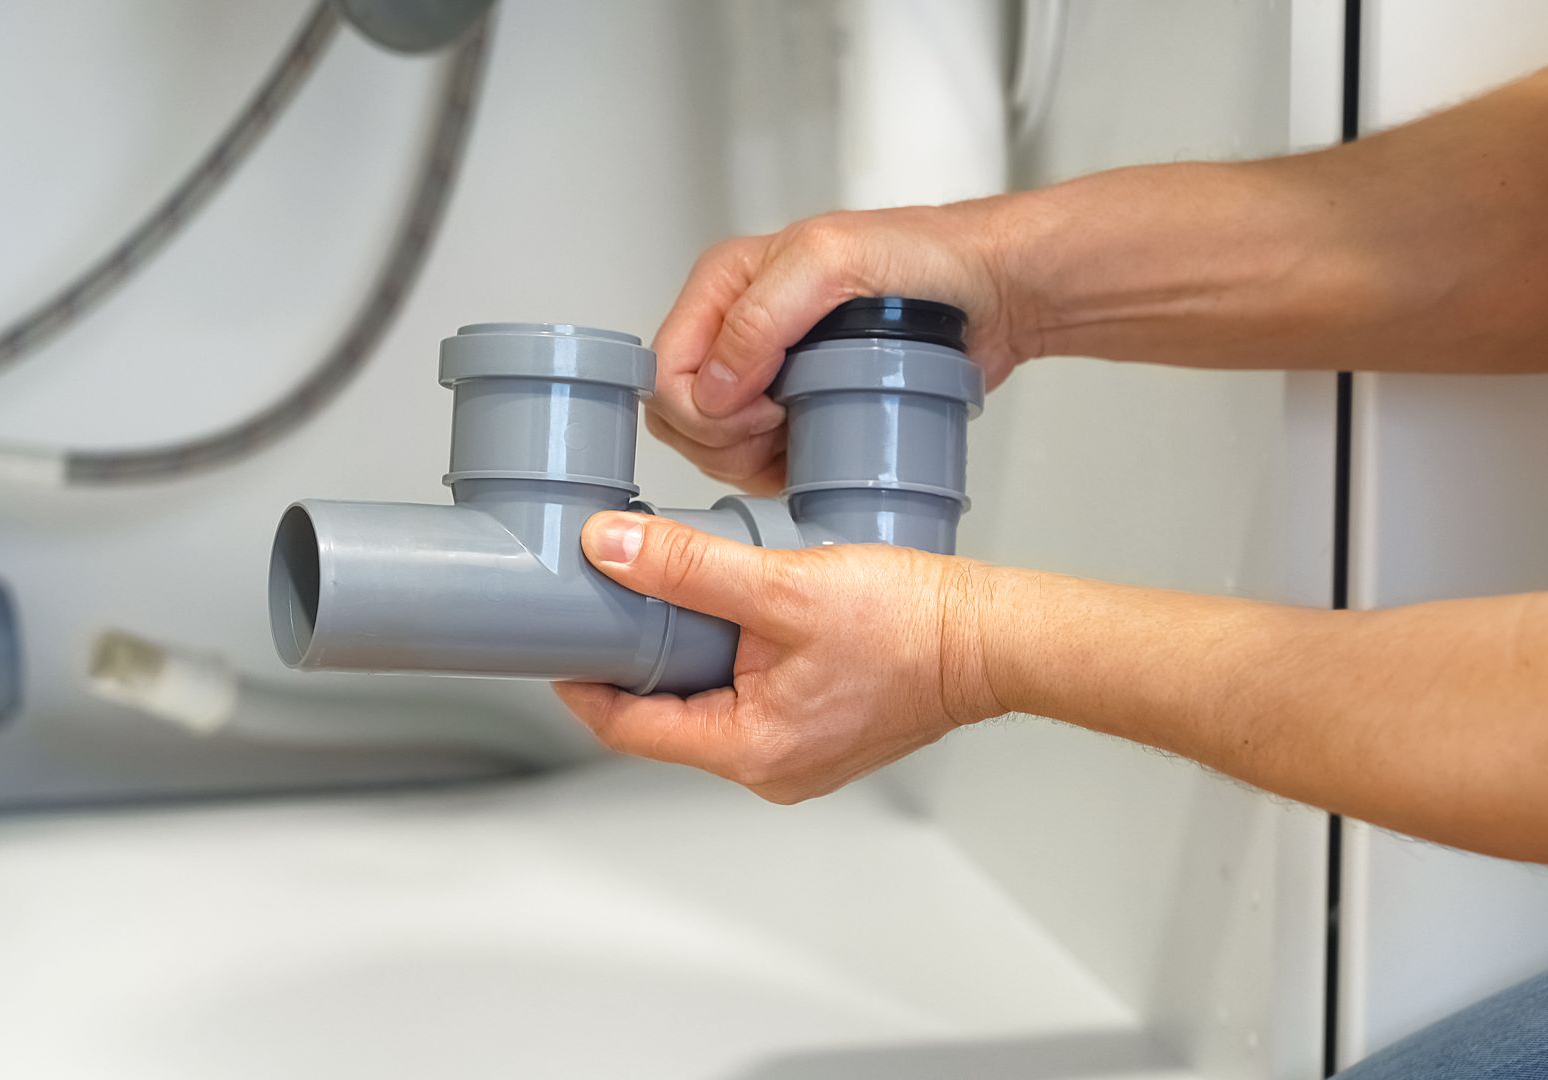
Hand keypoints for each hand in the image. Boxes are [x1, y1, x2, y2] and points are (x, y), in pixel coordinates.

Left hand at [553, 511, 1006, 802]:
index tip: (553, 635)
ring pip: (707, 705)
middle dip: (633, 658)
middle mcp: (769, 769)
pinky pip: (748, 699)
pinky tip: (731, 611)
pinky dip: (727, 658)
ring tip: (670, 591)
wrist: (993, 637)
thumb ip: (687, 567)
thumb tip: (609, 548)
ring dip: (683, 652)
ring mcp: (796, 755)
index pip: (628, 728)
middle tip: (609, 596)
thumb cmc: (912, 624)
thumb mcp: (782, 584)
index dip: (580, 680)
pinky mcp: (818, 731)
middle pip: (665, 717)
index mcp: (750, 750)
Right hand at [647, 199, 1029, 494]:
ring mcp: (764, 374)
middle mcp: (734, 328)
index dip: (702, 407)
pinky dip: (774, 471)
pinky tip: (810, 453)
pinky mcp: (795, 410)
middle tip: (781, 426)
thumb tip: (712, 388)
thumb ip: (759, 318)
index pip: (665, 369)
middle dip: (722, 439)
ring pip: (712, 446)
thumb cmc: (922, 258)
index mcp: (724, 284)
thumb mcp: (830, 263)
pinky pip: (754, 461)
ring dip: (750, 459)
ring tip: (802, 434)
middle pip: (680, 416)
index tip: (764, 407)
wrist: (988, 291)